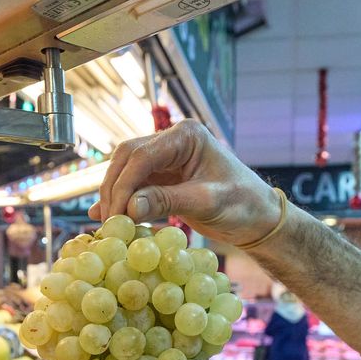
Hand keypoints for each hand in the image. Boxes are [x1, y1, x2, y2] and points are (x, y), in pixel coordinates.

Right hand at [90, 120, 280, 246]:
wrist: (258, 217)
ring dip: (114, 194)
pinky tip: (103, 215)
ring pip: (126, 170)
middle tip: (109, 220)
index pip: (142, 156)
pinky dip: (121, 199)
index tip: (115, 214)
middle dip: (114, 189)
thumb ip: (168, 201)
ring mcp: (166, 157)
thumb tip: (129, 207)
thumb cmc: (242, 205)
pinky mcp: (163, 176)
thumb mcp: (207, 203)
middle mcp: (173, 141)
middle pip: (128, 158)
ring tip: (108, 223)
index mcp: (187, 136)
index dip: (123, 185)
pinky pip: (135, 184)